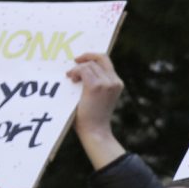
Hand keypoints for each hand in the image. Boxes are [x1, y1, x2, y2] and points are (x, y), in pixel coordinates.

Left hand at [67, 53, 125, 168]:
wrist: (95, 131)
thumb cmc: (93, 117)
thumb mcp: (100, 97)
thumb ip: (96, 83)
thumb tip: (82, 69)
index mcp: (117, 83)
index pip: (106, 61)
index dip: (93, 56)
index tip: (81, 60)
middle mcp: (114, 81)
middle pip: (99, 58)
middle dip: (85, 57)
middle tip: (74, 62)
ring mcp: (107, 83)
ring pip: (89, 64)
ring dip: (77, 69)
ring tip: (71, 78)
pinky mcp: (96, 86)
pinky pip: (83, 70)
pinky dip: (75, 72)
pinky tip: (71, 79)